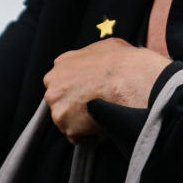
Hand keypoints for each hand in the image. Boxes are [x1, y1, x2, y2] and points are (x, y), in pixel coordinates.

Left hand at [42, 38, 169, 143]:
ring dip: (80, 120)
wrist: (128, 81)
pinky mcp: (67, 126)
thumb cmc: (121, 63)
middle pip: (60, 100)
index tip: (87, 93)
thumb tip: (99, 61)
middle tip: (94, 105)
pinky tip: (100, 125)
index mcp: (61, 65)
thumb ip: (91, 56)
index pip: (61, 81)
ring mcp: (58, 107)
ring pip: (66, 119)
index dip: (76, 88)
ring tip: (101, 114)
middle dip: (74, 105)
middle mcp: (53, 85)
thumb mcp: (105, 46)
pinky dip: (86, 135)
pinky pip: (75, 136)